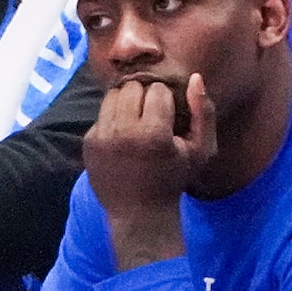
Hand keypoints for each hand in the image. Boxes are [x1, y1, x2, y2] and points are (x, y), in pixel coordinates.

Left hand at [82, 75, 213, 268]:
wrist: (138, 214)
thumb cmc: (173, 180)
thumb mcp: (200, 150)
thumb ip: (204, 112)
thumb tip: (193, 77)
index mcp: (153, 134)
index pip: (158, 89)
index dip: (167, 101)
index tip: (168, 119)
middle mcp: (123, 132)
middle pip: (132, 87)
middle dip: (144, 96)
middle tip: (151, 117)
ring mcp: (101, 137)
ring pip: (113, 95)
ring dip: (127, 103)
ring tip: (136, 123)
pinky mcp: (88, 142)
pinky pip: (102, 113)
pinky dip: (113, 119)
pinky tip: (123, 138)